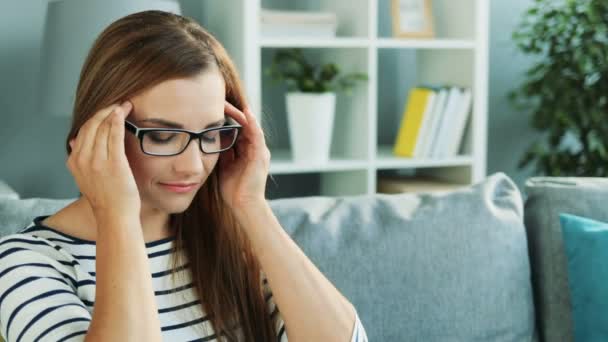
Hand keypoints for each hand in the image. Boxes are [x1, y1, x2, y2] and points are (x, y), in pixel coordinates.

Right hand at [67, 101, 139, 219]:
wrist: (115, 217)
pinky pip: (114, 135)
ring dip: (113, 111)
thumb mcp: (85, 178)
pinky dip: (117, 120)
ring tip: (124, 103)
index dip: (94, 116)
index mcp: (74, 162)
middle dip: (104, 109)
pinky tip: (123, 111)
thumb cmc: (106, 199)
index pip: (82, 131)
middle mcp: (83, 159)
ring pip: (102, 127)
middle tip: (117, 101)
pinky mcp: (114, 163)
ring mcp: (97, 161)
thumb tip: (75, 141)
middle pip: (91, 125)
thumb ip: (80, 160)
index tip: (106, 108)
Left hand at [218, 101, 270, 209]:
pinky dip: (252, 122)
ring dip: (239, 113)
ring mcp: (259, 151)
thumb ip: (222, 152)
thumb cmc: (233, 190)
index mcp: (245, 151)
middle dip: (231, 111)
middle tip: (217, 100)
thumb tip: (212, 139)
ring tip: (227, 102)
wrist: (243, 205)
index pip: (236, 128)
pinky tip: (245, 112)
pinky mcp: (261, 155)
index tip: (211, 108)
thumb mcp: (223, 166)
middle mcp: (254, 148)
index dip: (226, 117)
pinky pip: (258, 134)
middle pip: (243, 124)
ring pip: (250, 125)